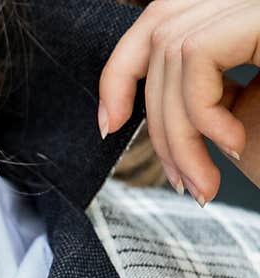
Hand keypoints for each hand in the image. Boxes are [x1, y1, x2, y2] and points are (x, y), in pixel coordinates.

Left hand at [100, 0, 259, 205]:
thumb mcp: (237, 117)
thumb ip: (197, 93)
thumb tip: (145, 98)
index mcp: (241, 20)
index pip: (164, 19)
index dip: (121, 70)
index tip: (108, 126)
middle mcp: (249, 3)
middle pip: (163, 33)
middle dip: (156, 119)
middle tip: (180, 182)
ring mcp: (258, 5)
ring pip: (174, 49)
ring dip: (178, 131)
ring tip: (203, 181)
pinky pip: (198, 53)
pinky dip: (199, 110)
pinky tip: (232, 146)